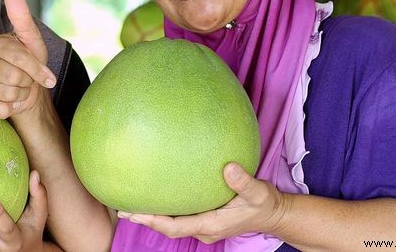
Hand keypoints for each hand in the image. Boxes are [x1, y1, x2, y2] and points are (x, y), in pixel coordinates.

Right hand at [0, 0, 56, 119]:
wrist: (28, 94)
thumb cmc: (30, 65)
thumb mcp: (32, 41)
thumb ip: (23, 18)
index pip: (21, 58)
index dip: (38, 70)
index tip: (47, 76)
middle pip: (15, 77)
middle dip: (29, 82)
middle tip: (27, 80)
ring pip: (9, 93)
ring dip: (21, 95)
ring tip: (19, 89)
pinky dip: (9, 109)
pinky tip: (9, 103)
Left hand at [117, 163, 287, 243]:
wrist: (274, 214)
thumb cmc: (265, 204)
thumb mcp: (258, 192)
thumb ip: (243, 182)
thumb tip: (228, 168)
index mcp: (211, 224)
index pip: (176, 227)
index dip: (155, 221)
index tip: (135, 213)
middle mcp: (204, 228)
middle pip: (168, 227)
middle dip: (146, 218)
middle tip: (121, 208)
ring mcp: (204, 224)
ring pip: (173, 222)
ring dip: (153, 214)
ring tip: (131, 202)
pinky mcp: (206, 217)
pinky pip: (180, 215)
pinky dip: (166, 208)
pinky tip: (156, 194)